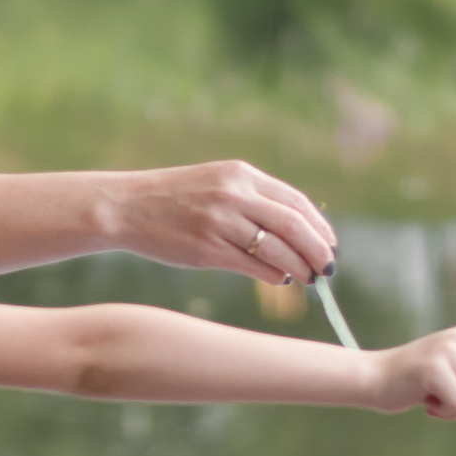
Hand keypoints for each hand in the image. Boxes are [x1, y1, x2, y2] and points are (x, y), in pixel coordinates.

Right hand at [102, 161, 336, 287]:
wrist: (127, 207)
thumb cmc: (175, 199)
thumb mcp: (217, 183)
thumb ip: (253, 200)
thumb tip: (296, 232)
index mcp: (240, 175)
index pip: (295, 201)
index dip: (319, 226)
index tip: (329, 245)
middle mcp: (234, 194)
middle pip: (293, 225)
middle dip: (317, 250)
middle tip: (328, 268)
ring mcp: (220, 222)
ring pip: (276, 248)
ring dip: (299, 266)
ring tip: (309, 278)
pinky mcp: (206, 249)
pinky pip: (251, 265)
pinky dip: (273, 275)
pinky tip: (281, 280)